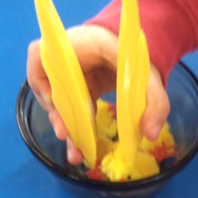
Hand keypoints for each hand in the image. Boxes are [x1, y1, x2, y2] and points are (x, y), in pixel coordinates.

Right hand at [26, 24, 170, 164]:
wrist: (136, 48)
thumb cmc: (137, 55)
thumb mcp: (150, 77)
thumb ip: (156, 102)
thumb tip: (150, 134)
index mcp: (78, 45)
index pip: (41, 55)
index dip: (42, 80)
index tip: (54, 102)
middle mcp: (66, 59)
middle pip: (49, 87)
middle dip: (57, 115)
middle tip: (65, 135)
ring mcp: (70, 75)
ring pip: (58, 102)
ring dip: (66, 127)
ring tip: (75, 152)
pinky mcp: (78, 88)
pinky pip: (71, 108)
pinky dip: (76, 126)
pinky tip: (82, 145)